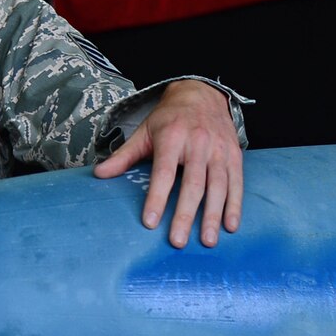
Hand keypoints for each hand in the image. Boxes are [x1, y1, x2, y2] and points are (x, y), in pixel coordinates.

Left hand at [93, 79, 242, 247]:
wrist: (201, 94)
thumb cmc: (169, 118)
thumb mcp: (144, 132)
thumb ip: (124, 156)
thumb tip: (99, 174)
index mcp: (172, 138)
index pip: (164, 173)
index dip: (157, 197)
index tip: (150, 222)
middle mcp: (198, 144)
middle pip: (193, 184)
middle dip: (186, 215)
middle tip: (178, 241)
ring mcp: (219, 150)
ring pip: (218, 186)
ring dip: (213, 216)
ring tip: (208, 241)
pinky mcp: (235, 155)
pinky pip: (236, 183)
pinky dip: (235, 205)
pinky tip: (230, 226)